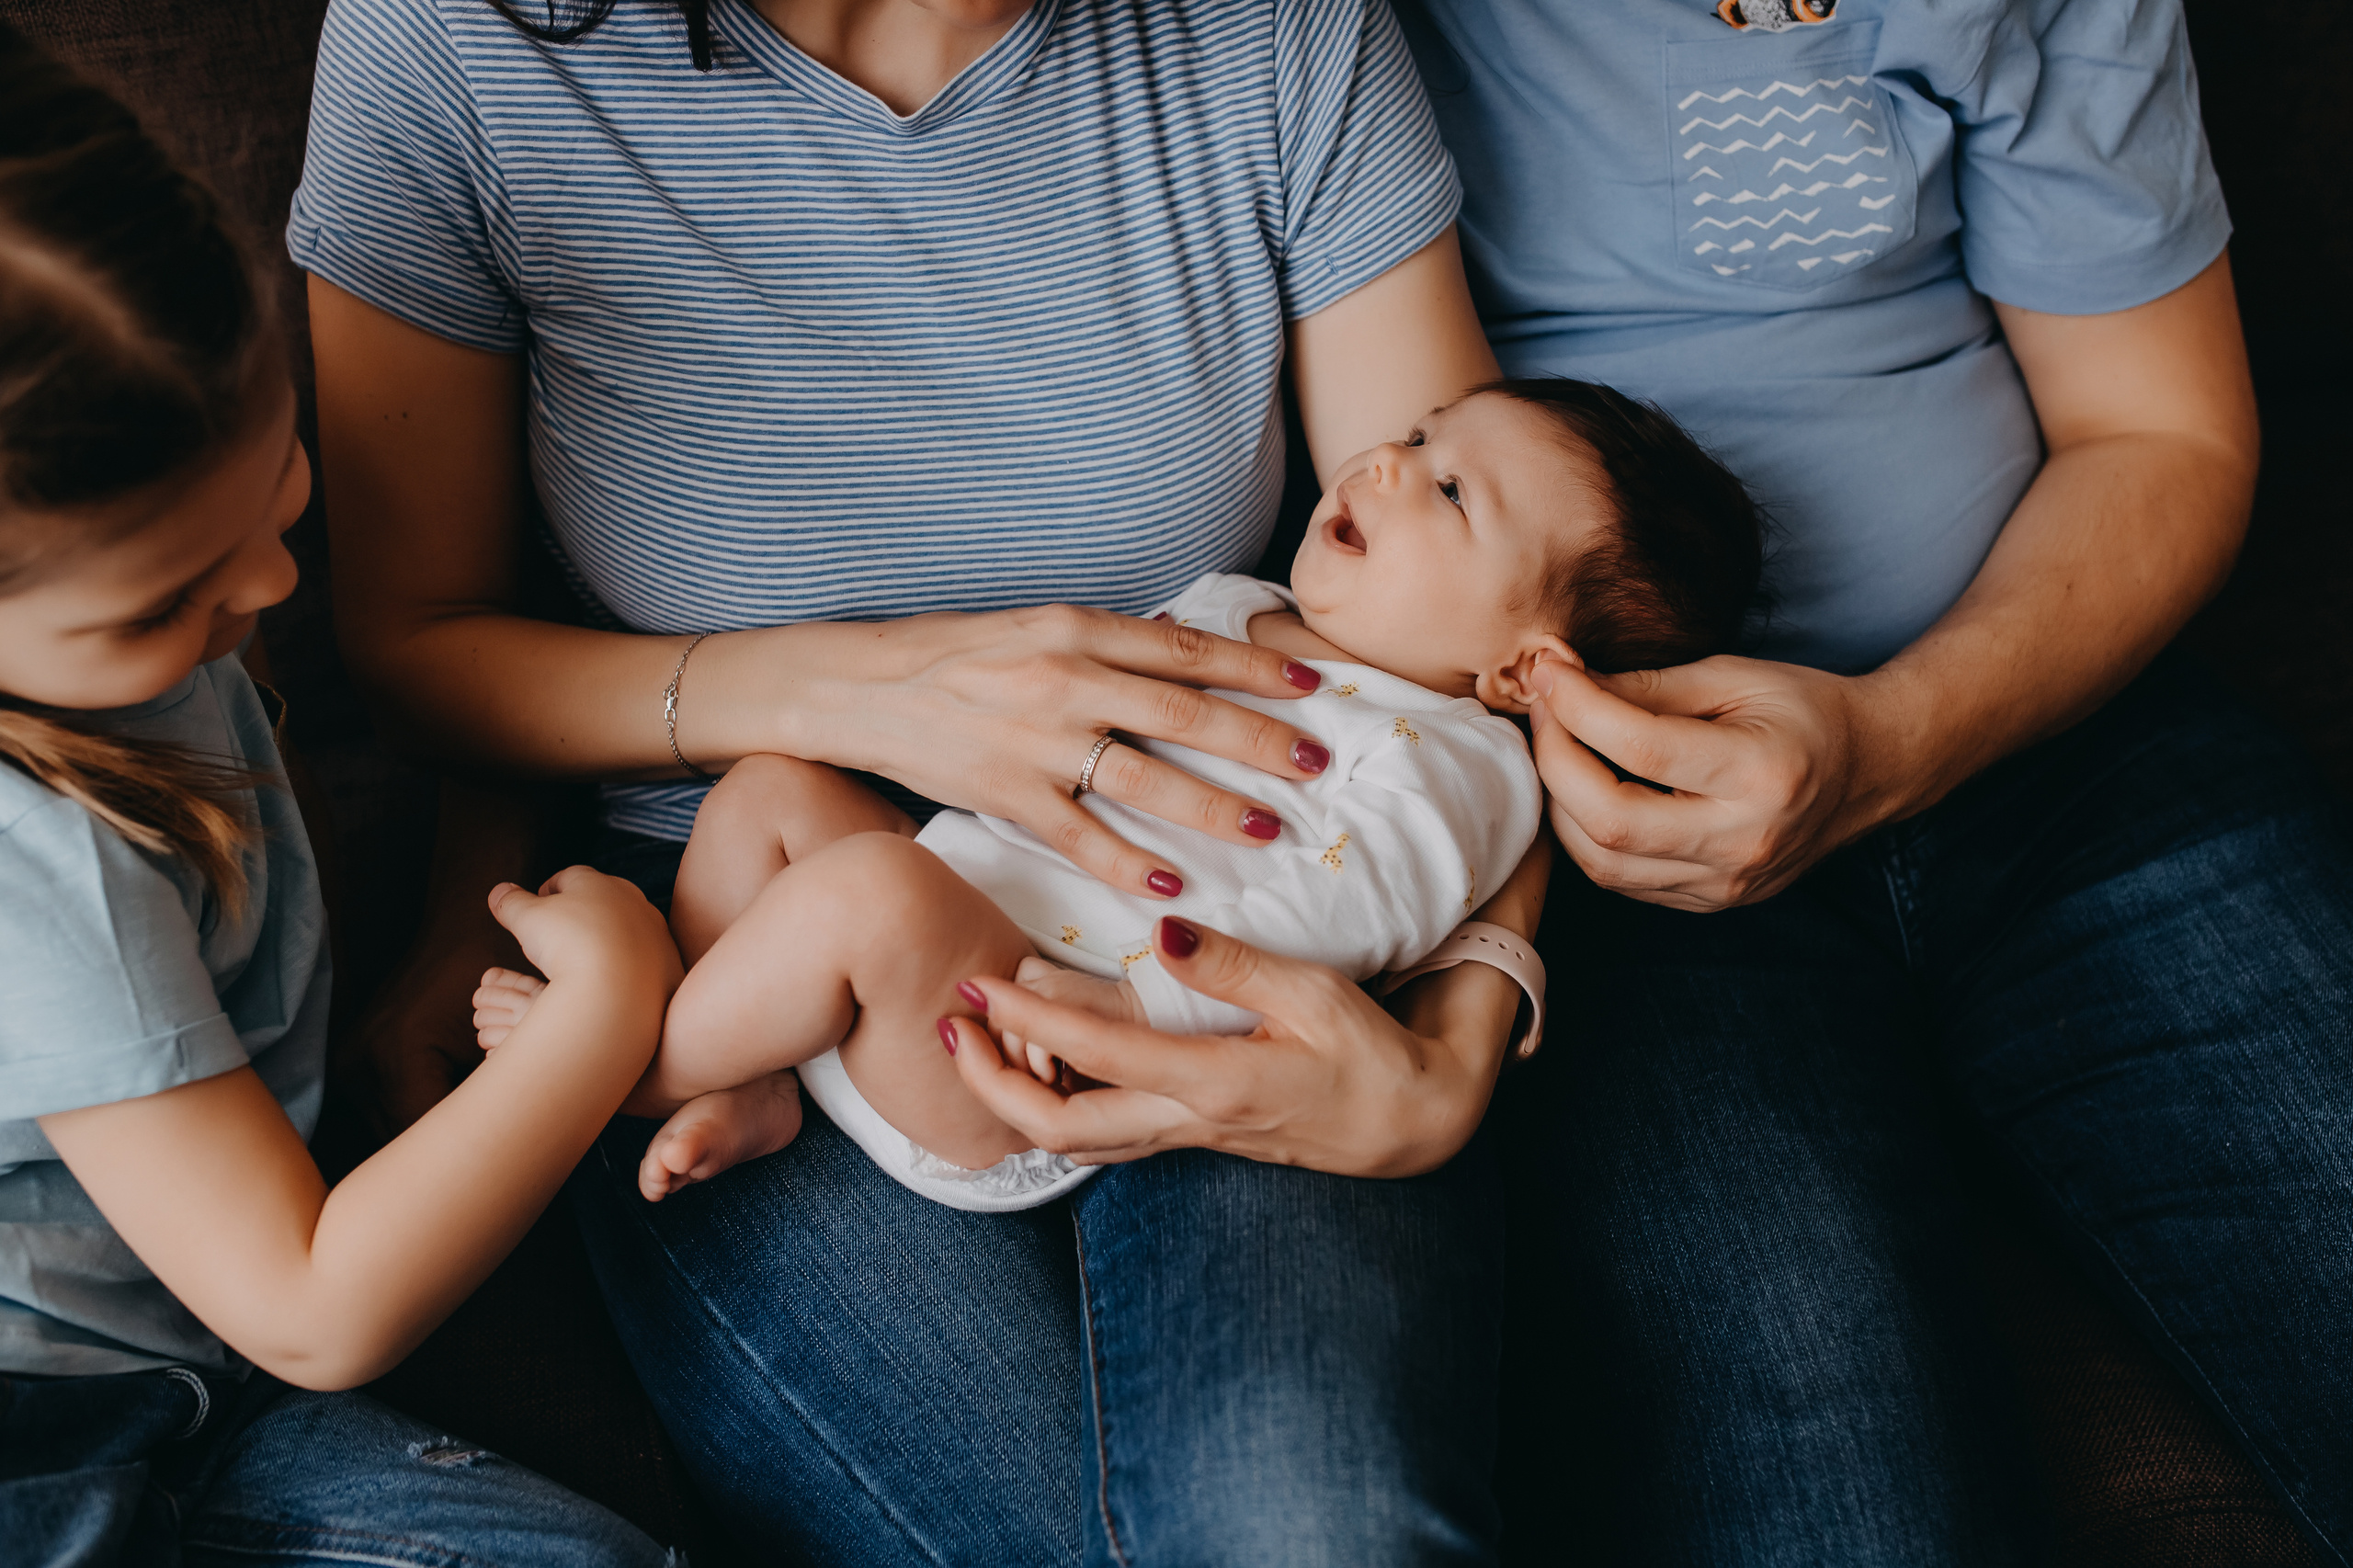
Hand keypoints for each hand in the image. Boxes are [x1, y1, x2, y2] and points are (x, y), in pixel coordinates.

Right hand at [484, 866, 682, 992]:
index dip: (549, 892)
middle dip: (581, 913)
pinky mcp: (670, 961)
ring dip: (609, 940)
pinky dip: (629, 968)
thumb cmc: (568, 946)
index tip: (537, 908)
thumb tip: (499, 891)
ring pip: (628, 929)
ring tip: (586, 964)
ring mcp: (656, 930)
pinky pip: (646, 960)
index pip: (569, 876)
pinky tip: (614, 984)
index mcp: (597, 881)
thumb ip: (511, 902)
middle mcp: (633, 899)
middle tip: (559, 936)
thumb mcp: (527, 920)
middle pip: (603, 900)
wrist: (619, 991)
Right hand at [763, 606, 1333, 897]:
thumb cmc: (954, 654)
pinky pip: (1081, 837)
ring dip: (1212, 807)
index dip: (1256, 668)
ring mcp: (1037, 742)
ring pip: (1144, 779)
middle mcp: (1065, 682)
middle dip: (1257, 741)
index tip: (1313, 685)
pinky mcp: (1006, 795)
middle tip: (1317, 763)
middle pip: (1183, 715)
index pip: (1186, 650)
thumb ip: (1107, 643)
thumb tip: (1185, 653)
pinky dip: (1129, 863)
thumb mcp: (1035, 625)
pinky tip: (1173, 882)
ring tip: (1268, 829)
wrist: (859, 688)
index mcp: (1077, 628)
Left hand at [941, 916, 1508, 1177]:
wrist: (1416, 1122)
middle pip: (1058, 1127)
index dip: (1028, 1021)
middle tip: (950, 1028)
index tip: (981, 983)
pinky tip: (1041, 1066)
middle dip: (989, 1085)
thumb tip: (1159, 929)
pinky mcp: (1195, 1135)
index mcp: (1213, 1084)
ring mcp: (1188, 1136)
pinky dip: (1057, 1103)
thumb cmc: (1374, 1052)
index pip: (1095, 1057)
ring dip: (1015, 1098)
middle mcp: (1188, 1121)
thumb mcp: (1318, 996)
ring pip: (1075, 1139)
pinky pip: (1105, 1132)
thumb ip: (1236, 966)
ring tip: (977, 1044)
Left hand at [1527, 653, 1901, 910]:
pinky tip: (1585, 790)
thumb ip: (1645, 685)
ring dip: (1560, 803)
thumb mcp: (1733, 677)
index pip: (1639, 747)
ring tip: (1559, 748)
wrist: (1869, 771)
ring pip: (1603, 862)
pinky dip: (1587, 836)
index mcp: (1762, 773)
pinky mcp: (1710, 902)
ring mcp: (1727, 883)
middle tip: (1545, 710)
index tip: (1548, 674)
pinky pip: (1622, 880)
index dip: (1575, 708)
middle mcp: (1744, 841)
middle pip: (1609, 819)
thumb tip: (1558, 679)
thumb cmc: (1802, 711)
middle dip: (1555, 760)